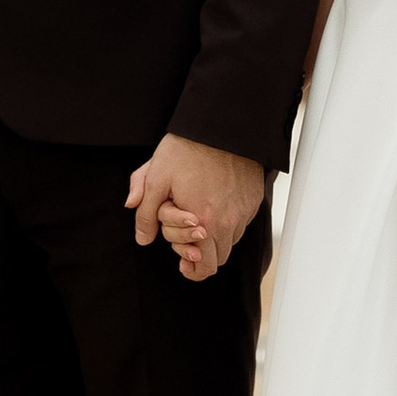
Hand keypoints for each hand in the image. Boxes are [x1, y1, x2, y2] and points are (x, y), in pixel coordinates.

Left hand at [126, 135, 264, 284]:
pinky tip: (214, 204)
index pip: (204, 266)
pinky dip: (227, 222)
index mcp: (204, 222)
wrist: (223, 126)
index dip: (191, 269)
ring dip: (214, 238)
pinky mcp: (253, 200)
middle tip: (186, 241)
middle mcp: (229, 222)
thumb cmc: (188, 149)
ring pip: (230, 241)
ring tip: (199, 218)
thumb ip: (145, 213)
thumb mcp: (156, 177)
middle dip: (200, 255)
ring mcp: (244, 212)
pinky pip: (241, 223)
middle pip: (219, 259)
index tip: (183, 263)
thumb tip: (143, 238)